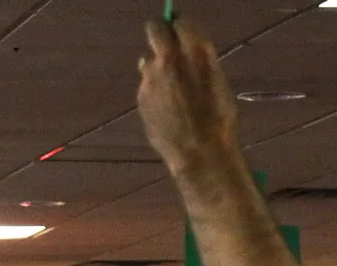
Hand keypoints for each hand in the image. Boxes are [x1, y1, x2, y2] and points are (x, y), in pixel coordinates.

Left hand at [137, 19, 241, 176]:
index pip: (179, 22)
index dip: (177, 26)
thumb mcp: (217, 82)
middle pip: (155, 30)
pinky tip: (165, 106)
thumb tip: (184, 52)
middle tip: (164, 43)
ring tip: (171, 88)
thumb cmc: (219, 118)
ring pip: (147, 60)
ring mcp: (151, 77)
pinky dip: (153, 89)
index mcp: (196, 51)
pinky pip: (146, 84)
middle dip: (159, 33)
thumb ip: (198, 63)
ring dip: (156, 67)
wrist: (198, 149)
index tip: (178, 30)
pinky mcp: (141, 96)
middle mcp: (170, 59)